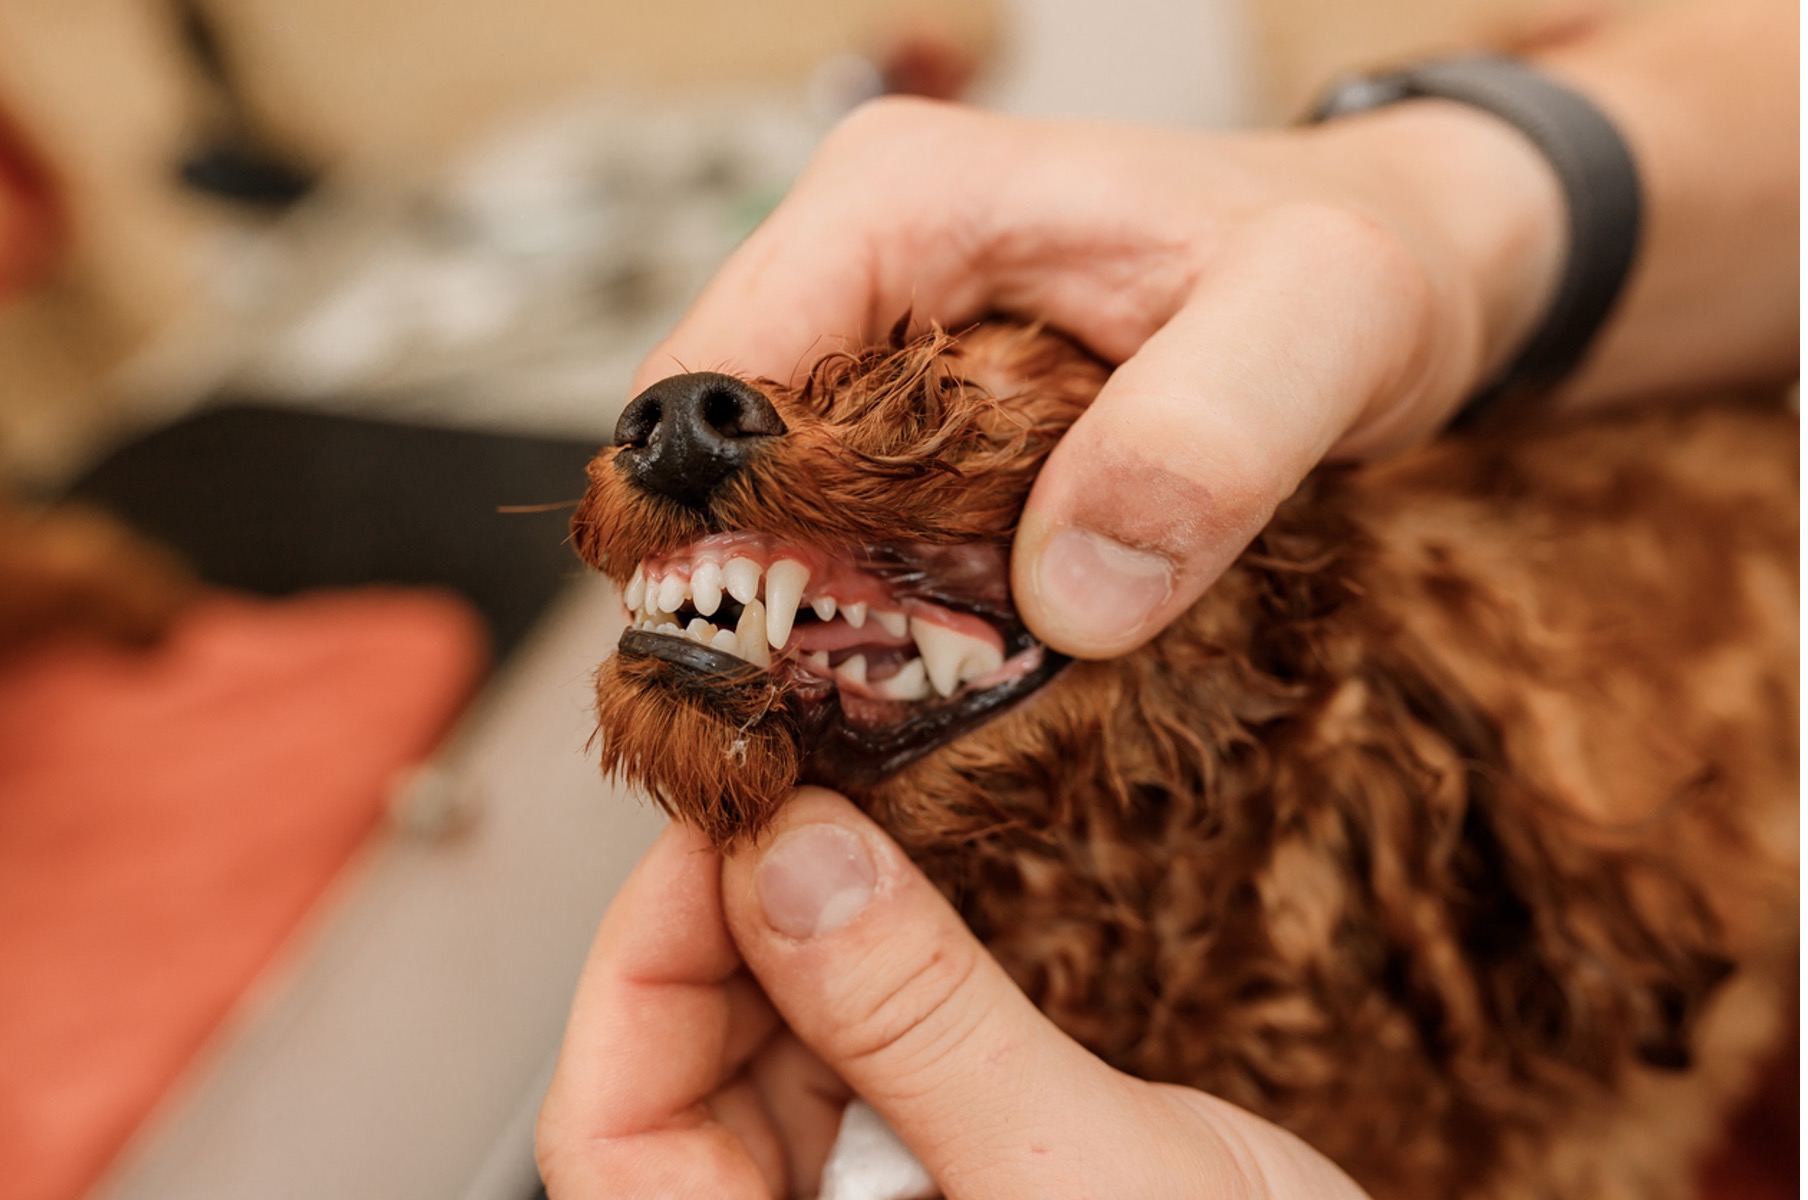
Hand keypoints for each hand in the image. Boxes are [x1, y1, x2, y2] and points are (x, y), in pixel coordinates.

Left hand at [536, 788, 1372, 1198]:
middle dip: (734, 931)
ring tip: (872, 835)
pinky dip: (889, 977)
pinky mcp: (953, 1186)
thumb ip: (925, 1021)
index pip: (610, 1133)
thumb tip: (791, 861)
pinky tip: (931, 910)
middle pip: (683, 1086)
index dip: (639, 964)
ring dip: (813, 942)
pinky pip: (874, 1067)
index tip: (723, 830)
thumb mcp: (1082, 1174)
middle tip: (806, 803)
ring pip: (777, 1063)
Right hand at [628, 97, 1564, 657]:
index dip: (703, 535)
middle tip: (825, 736)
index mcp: (903, 201)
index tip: (767, 671)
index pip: (708, 377)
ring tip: (878, 729)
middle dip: (749, 600)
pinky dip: (874, 619)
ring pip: (771, 514)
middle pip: (716, 465)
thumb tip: (1067, 591)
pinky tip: (930, 683)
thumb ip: (1212, 435)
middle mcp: (865, 269)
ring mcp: (888, 352)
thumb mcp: (1329, 317)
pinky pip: (847, 537)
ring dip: (809, 625)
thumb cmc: (1366, 255)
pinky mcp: (923, 428)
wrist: (1405, 266)